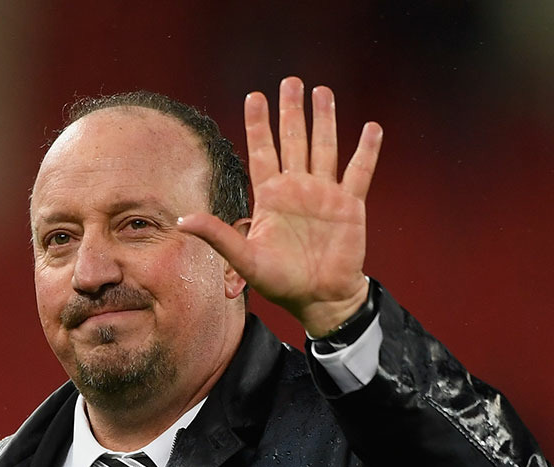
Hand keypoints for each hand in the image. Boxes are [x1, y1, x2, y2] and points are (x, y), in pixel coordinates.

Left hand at [178, 76, 382, 336]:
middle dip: (291, 111)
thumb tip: (182, 221)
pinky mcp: (350, 205)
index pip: (262, 151)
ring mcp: (325, 195)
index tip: (254, 96)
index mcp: (271, 197)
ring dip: (324, 120)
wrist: (319, 299)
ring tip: (322, 91)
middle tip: (290, 81)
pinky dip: (366, 151)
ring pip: (324, 148)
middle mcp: (297, 189)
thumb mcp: (245, 259)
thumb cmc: (281, 282)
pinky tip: (371, 128)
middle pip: (293, 141)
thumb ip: (218, 236)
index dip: (258, 124)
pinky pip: (359, 172)